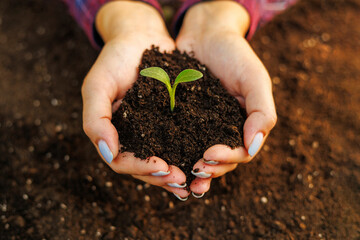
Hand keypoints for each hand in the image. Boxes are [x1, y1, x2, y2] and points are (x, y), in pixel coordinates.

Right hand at [82, 1, 188, 198]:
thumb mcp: (98, 85)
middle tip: (182, 180)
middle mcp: (134, 137)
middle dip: (163, 177)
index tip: (162, 167)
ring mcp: (153, 130)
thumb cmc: (114, 59)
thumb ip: (96, 119)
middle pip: (145, 168)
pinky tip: (205, 160)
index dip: (140, 168)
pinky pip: (181, 142)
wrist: (140, 37)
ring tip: (196, 181)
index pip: (122, 161)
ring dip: (178, 173)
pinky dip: (190, 154)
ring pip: (164, 160)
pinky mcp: (173, 120)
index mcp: (114, 133)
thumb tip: (108, 153)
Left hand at [176, 1, 276, 196]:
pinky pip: (178, 140)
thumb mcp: (254, 79)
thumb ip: (262, 112)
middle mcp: (223, 131)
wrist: (205, 34)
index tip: (209, 155)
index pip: (241, 152)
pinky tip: (163, 160)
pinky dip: (174, 154)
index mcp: (244, 125)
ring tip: (180, 180)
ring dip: (191, 171)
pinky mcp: (181, 120)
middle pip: (220, 161)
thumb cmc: (234, 54)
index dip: (227, 159)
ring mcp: (202, 127)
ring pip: (199, 156)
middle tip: (194, 171)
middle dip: (209, 170)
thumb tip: (254, 147)